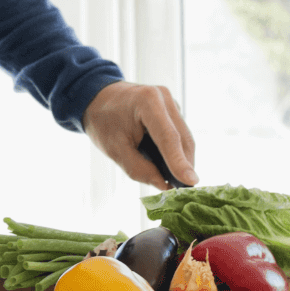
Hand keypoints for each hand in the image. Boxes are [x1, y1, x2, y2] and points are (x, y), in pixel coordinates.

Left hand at [82, 81, 197, 189]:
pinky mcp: (172, 110)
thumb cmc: (103, 121)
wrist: (98, 98)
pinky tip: (170, 166)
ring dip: (183, 160)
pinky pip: (180, 135)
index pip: (168, 137)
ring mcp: (170, 103)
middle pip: (183, 138)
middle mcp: (164, 98)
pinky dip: (177, 152)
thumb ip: (139, 169)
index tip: (191, 182)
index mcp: (148, 102)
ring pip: (185, 138)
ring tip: (176, 181)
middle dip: (185, 165)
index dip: (180, 162)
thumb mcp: (114, 149)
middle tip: (183, 191)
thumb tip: (164, 185)